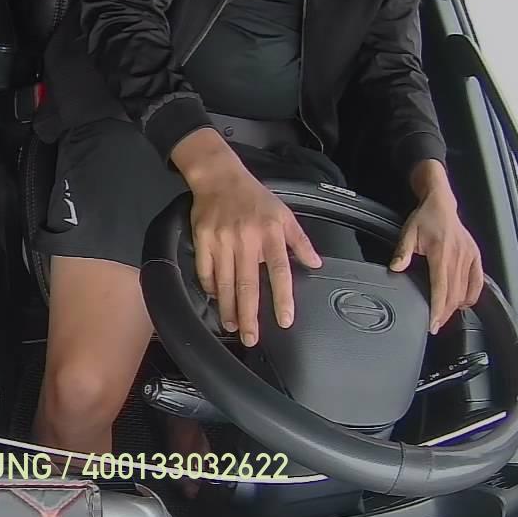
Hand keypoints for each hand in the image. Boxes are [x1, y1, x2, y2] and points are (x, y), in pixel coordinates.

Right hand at [173, 130, 322, 346]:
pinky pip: (205, 271)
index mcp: (269, 234)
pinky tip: (215, 301)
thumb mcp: (284, 214)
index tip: (284, 320)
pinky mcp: (202, 240)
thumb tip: (315, 263)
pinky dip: (210, 288)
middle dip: (249, 315)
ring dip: (228, 308)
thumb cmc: (254, 197)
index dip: (282, 298)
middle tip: (251, 338)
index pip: (279, 271)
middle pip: (247, 284)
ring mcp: (221, 241)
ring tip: (232, 326)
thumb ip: (300, 240)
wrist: (219, 178)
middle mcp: (246, 240)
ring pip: (224, 282)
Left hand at [391, 160, 482, 333]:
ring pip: (466, 291)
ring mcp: (470, 257)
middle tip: (435, 325)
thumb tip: (395, 268)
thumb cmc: (424, 218)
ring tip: (445, 316)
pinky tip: (463, 303)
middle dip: (445, 313)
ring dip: (456, 307)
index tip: (433, 323)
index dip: (438, 309)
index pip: (441, 289)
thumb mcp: (408, 234)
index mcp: (442, 254)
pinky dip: (472, 295)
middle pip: (454, 294)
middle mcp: (459, 257)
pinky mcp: (476, 256)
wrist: (441, 203)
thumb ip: (402, 253)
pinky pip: (478, 282)